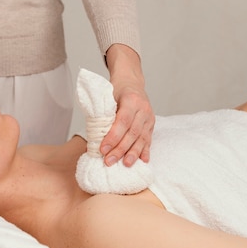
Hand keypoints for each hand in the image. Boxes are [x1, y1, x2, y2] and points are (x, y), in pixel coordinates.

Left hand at [101, 44, 154, 166]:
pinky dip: (145, 151)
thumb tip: (95, 137)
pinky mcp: (151, 124)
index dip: (113, 137)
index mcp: (131, 100)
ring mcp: (149, 117)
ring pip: (142, 138)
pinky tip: (143, 161)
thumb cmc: (116, 90)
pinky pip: (149, 139)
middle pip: (132, 132)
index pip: (122, 122)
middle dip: (120, 149)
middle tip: (109, 161)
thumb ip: (104, 114)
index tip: (103, 149)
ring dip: (133, 153)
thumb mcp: (108, 96)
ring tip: (126, 165)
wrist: (131, 82)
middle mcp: (143, 109)